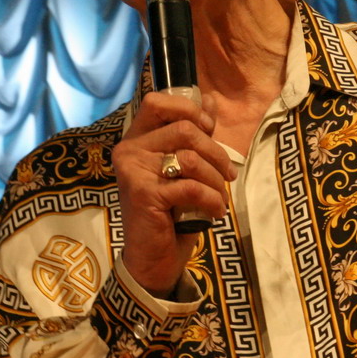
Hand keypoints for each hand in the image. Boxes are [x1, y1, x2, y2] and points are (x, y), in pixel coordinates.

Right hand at [111, 92, 236, 296]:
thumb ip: (194, 133)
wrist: (153, 258)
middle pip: (184, 129)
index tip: (208, 130)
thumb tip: (210, 99)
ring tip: (220, 195)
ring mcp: (133, 171)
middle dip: (216, 152)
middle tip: (228, 175)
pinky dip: (212, 199)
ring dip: (216, 178)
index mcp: (136, 139)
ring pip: (190, 157)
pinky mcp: (144, 194)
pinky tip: (216, 212)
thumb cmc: (170, 212)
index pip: (157, 102)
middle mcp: (128, 150)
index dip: (189, 110)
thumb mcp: (184, 168)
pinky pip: (191, 186)